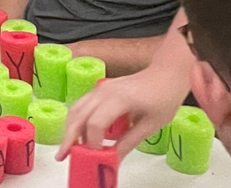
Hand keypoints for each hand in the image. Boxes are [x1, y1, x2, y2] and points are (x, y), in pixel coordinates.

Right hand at [57, 64, 186, 160]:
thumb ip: (129, 142)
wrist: (167, 73)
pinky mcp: (99, 89)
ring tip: (69, 147)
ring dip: (69, 129)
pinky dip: (76, 120)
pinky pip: (81, 105)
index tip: (96, 156)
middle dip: (69, 137)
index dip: (93, 142)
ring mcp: (100, 89)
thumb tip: (113, 159)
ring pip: (75, 109)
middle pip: (78, 116)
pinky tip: (79, 133)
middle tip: (64, 155)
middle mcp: (104, 92)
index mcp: (119, 99)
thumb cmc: (164, 95)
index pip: (96, 123)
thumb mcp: (151, 124)